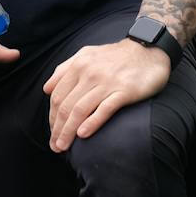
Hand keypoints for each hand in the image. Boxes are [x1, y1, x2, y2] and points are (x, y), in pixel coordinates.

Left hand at [41, 39, 170, 152]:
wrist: (149, 49)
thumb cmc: (116, 56)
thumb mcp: (87, 54)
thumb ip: (65, 69)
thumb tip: (47, 89)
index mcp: (78, 65)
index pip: (57, 96)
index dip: (52, 117)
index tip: (53, 132)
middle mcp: (89, 73)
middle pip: (66, 106)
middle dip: (57, 129)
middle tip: (55, 146)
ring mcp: (107, 82)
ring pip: (80, 110)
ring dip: (69, 131)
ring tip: (63, 147)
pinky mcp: (125, 90)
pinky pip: (104, 108)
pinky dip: (92, 122)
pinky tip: (83, 135)